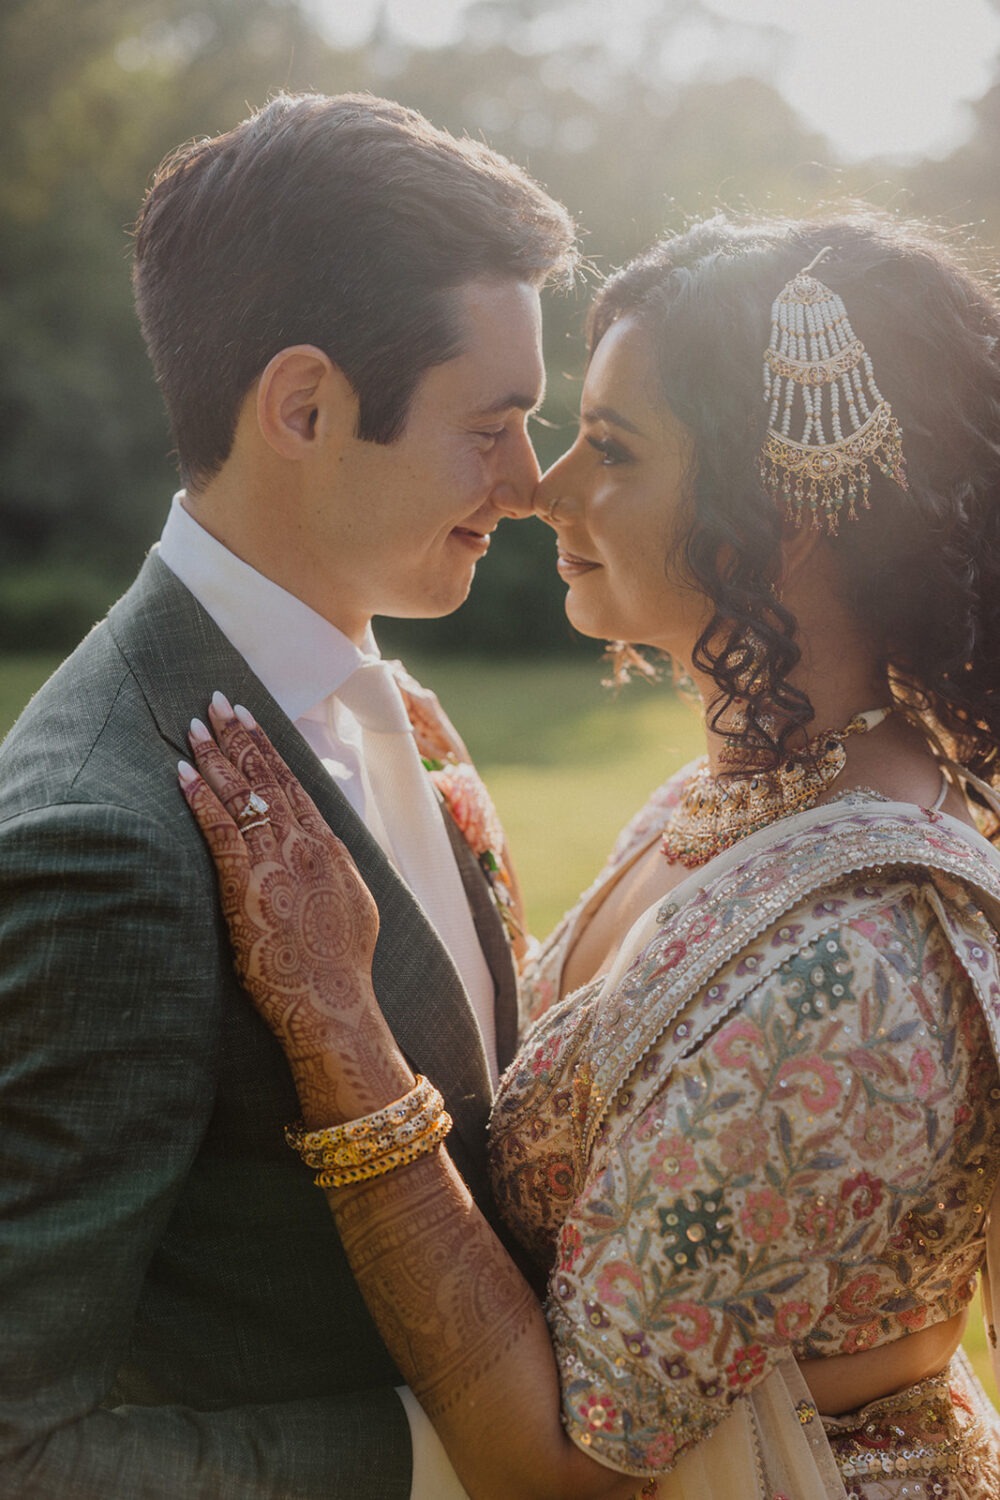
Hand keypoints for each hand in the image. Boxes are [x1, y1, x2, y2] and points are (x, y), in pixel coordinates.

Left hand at [178, 693, 380, 1066]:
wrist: (332, 1001)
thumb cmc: (340, 966)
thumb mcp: (353, 905)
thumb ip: (335, 871)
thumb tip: (326, 852)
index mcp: (330, 847)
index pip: (294, 784)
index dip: (269, 748)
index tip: (251, 719)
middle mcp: (305, 843)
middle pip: (267, 777)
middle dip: (239, 736)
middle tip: (218, 701)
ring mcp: (277, 860)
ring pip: (242, 794)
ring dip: (215, 755)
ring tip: (195, 724)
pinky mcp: (248, 882)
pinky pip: (219, 828)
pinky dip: (199, 797)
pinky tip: (182, 772)